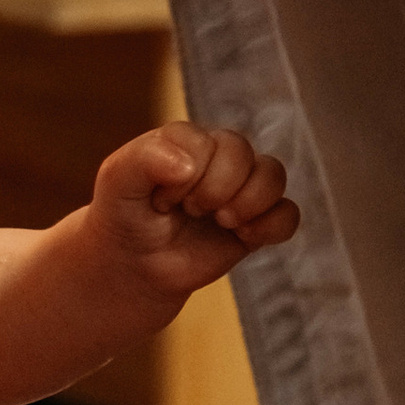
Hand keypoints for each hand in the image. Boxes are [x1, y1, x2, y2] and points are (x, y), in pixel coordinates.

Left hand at [89, 125, 297, 306]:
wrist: (134, 264)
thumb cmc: (125, 215)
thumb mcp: (117, 181)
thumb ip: (143, 159)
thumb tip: (188, 165)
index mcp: (188, 140)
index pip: (208, 142)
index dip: (190, 174)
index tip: (161, 199)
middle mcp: (219, 157)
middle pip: (243, 153)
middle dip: (217, 188)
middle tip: (190, 211)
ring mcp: (241, 189)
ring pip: (273, 174)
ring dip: (249, 202)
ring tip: (222, 222)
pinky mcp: (256, 222)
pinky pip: (288, 214)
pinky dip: (271, 226)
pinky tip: (244, 237)